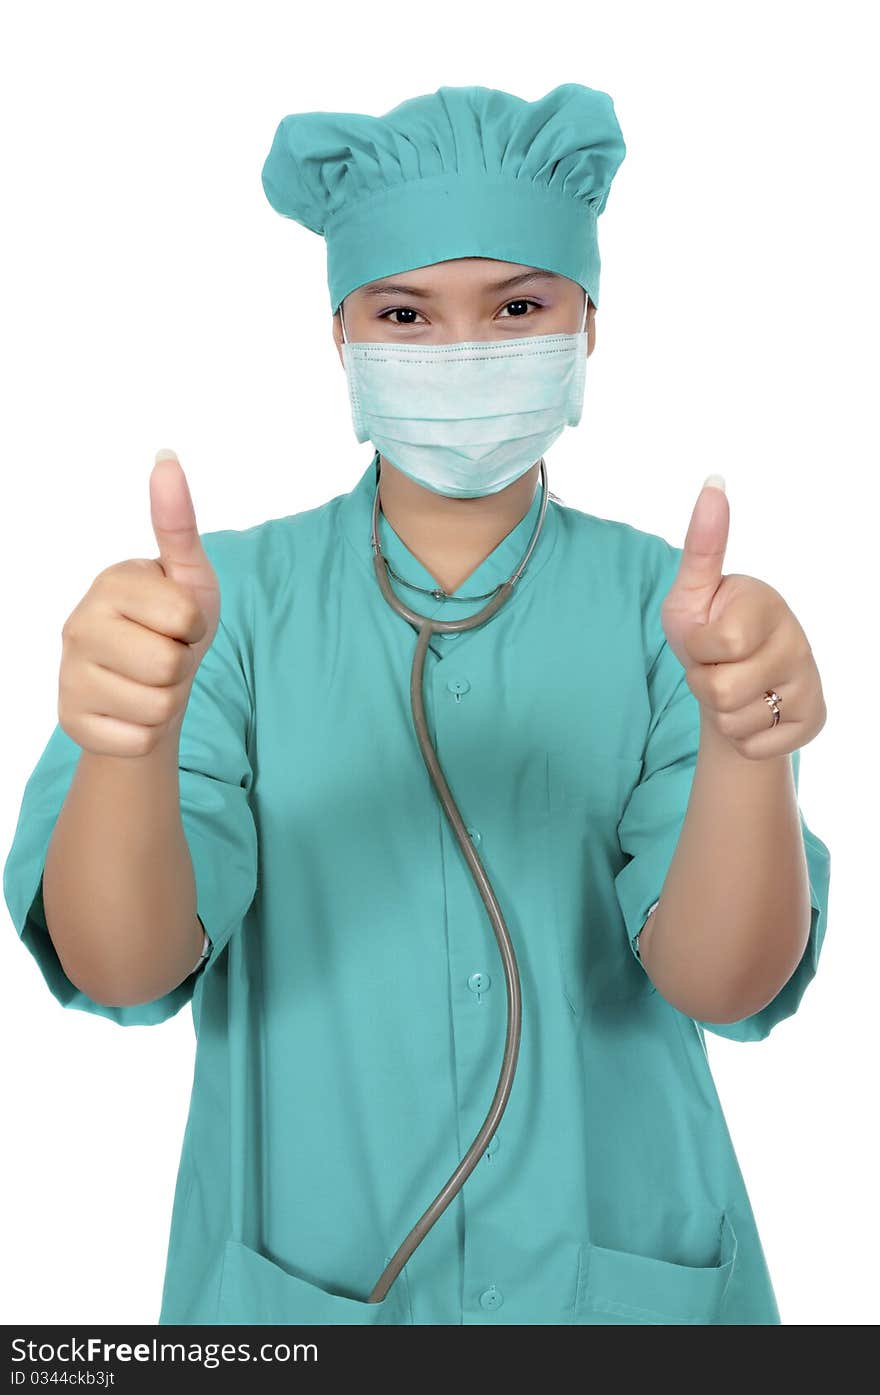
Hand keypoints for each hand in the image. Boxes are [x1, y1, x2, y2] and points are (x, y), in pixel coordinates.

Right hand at [58, 451, 220, 757]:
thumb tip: (166, 458)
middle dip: (181, 667)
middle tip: (164, 655)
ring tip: (148, 682)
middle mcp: (78, 624)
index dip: (195, 627)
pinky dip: (147, 731)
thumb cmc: (171, 626)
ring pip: (156, 707)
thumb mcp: (188, 577)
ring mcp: (69, 674)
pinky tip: (130, 711)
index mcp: (111, 582)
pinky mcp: (70, 720)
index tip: (179, 622)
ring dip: (166, 700)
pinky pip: (138, 739)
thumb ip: (178, 523)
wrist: (143, 689)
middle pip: (169, 666)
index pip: (185, 618)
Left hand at [659, 477, 826, 759]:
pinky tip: (751, 715)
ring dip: (719, 713)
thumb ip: (702, 545)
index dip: (698, 649)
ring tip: (731, 689)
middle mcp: (797, 639)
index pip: (719, 644)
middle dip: (703, 684)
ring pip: (736, 721)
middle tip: (716, 668)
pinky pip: (754, 746)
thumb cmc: (705, 631)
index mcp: (767, 602)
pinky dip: (741, 738)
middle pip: (721, 690)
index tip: (707, 637)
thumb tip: (714, 482)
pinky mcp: (812, 719)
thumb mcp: (691, 593)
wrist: (728, 687)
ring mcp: (808, 680)